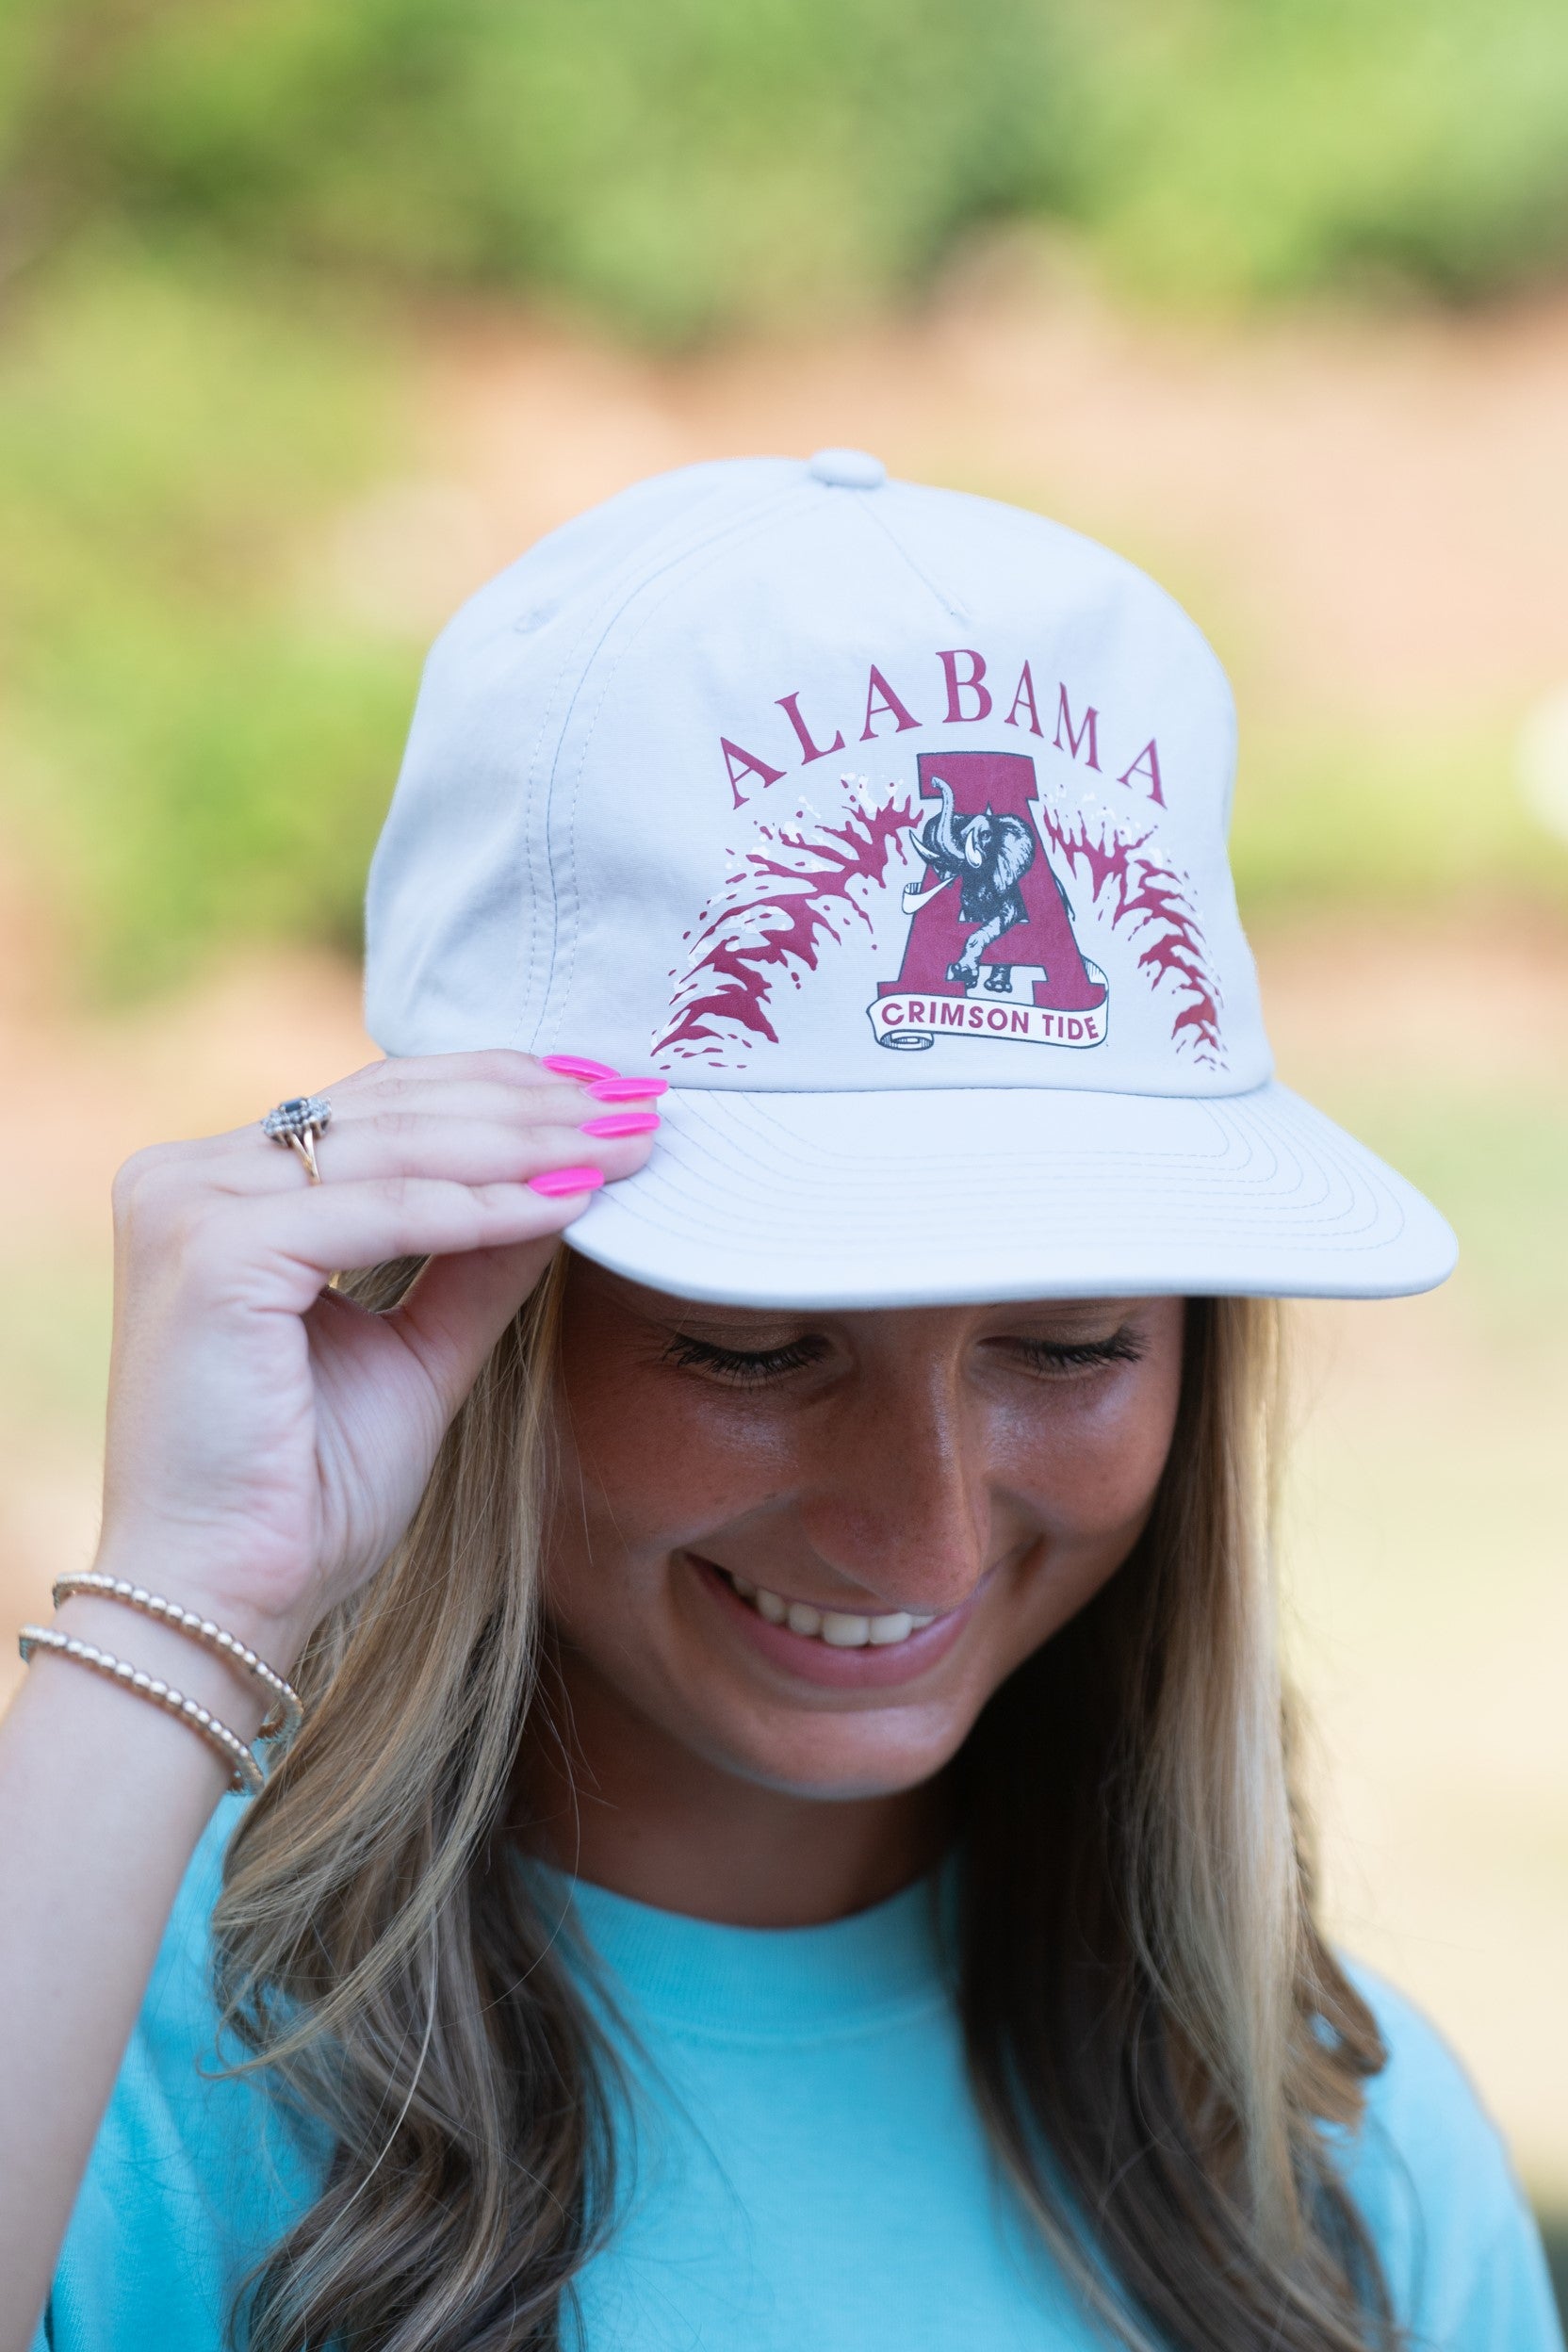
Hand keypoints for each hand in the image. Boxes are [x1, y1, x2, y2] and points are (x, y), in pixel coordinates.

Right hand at [92, 1051, 656, 1665]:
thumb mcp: (418, 1353)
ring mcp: (187, 1206)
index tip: (608, 1095)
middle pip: (391, 1105)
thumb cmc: (305, 1493)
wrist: (228, 1597)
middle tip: (639, 1107)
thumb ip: (477, 1262)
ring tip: (623, 1149)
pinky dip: (483, 1209)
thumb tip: (569, 1178)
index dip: (502, 1089)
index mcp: (216, 1188)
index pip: (379, 1104)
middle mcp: (185, 1177)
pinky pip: (382, 1210)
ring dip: (526, 1143)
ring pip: (396, 1145)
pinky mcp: (212, 1252)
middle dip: (532, 1104)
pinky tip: (565, 1203)